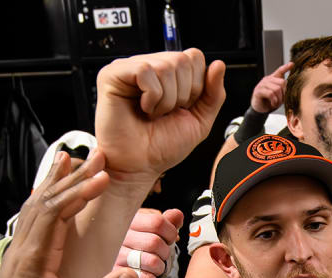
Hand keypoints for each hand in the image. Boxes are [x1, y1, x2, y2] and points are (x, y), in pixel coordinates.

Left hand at [0, 150, 136, 277]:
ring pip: (33, 209)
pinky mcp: (18, 264)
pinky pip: (30, 223)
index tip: (104, 178)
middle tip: (97, 155)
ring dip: (55, 184)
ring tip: (71, 159)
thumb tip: (133, 274)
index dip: (79, 193)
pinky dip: (45, 201)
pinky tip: (53, 193)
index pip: (54, 215)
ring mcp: (16, 258)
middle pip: (43, 203)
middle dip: (71, 178)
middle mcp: (19, 255)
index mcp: (32, 266)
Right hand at [95, 49, 225, 188]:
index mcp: (168, 74)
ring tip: (153, 114)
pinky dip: (151, 96)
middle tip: (166, 113)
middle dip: (182, 94)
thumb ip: (214, 94)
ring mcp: (130, 68)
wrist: (140, 167)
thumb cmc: (162, 147)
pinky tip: (143, 109)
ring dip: (166, 100)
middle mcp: (149, 66)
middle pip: (183, 59)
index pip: (194, 57)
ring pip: (165, 66)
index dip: (196, 86)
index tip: (182, 108)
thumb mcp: (199, 121)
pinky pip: (144, 71)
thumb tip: (219, 65)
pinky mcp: (113, 74)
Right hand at [115, 208, 183, 277]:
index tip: (169, 239)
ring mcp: (117, 255)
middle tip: (161, 255)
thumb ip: (167, 220)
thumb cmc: (141, 245)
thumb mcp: (153, 228)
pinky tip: (148, 275)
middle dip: (165, 252)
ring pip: (152, 261)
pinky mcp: (118, 274)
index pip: (157, 222)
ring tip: (155, 267)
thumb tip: (178, 215)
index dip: (170, 232)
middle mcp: (121, 235)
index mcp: (131, 220)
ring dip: (159, 267)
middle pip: (155, 242)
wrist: (122, 272)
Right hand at [251, 61, 291, 112]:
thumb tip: (290, 87)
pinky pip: (270, 94)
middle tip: (281, 100)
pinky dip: (274, 100)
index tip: (292, 64)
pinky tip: (273, 103)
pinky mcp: (258, 91)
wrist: (260, 109)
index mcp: (272, 79)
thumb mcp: (279, 95)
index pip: (280, 71)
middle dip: (284, 93)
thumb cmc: (270, 101)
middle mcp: (267, 80)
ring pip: (276, 89)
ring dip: (279, 99)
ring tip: (276, 103)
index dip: (286, 67)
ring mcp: (261, 85)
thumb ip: (283, 90)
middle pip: (281, 82)